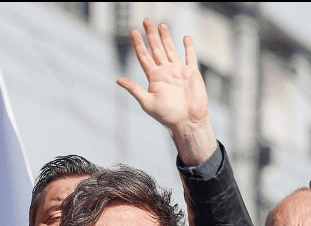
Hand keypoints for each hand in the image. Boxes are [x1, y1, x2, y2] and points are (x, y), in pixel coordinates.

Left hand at [116, 19, 215, 165]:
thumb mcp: (148, 102)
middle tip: (146, 20)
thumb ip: (134, 89)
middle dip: (151, 35)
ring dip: (166, 37)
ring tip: (161, 24)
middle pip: (156, 49)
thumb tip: (118, 80)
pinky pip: (190, 57)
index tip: (133, 32)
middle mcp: (165, 72)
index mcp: (154, 78)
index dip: (138, 44)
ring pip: (171, 50)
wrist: (188, 121)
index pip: (144, 57)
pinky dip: (188, 47)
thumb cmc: (167, 116)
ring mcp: (178, 71)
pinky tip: (185, 37)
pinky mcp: (192, 73)